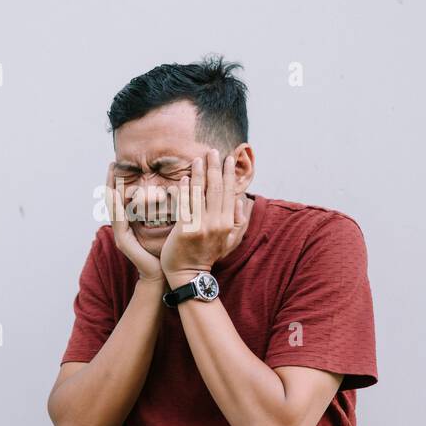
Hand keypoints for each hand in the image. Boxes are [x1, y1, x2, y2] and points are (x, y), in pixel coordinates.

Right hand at [103, 162, 165, 281]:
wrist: (161, 274)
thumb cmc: (164, 251)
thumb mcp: (163, 226)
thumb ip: (162, 210)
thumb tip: (172, 190)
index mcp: (130, 222)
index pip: (122, 198)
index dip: (119, 182)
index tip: (118, 165)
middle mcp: (122, 227)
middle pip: (113, 200)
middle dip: (110, 182)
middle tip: (111, 164)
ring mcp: (120, 234)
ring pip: (113, 208)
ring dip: (110, 191)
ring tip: (111, 175)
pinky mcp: (123, 241)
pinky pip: (118, 221)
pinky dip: (116, 207)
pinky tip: (116, 195)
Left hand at [159, 150, 246, 277]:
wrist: (190, 274)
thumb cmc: (208, 255)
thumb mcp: (229, 241)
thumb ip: (237, 221)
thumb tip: (241, 201)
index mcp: (228, 223)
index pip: (229, 192)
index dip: (229, 174)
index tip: (228, 158)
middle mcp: (217, 223)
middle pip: (216, 189)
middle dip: (215, 167)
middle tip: (213, 151)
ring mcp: (201, 226)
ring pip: (201, 194)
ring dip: (199, 173)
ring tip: (197, 159)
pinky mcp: (185, 229)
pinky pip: (185, 205)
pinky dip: (185, 190)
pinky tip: (184, 179)